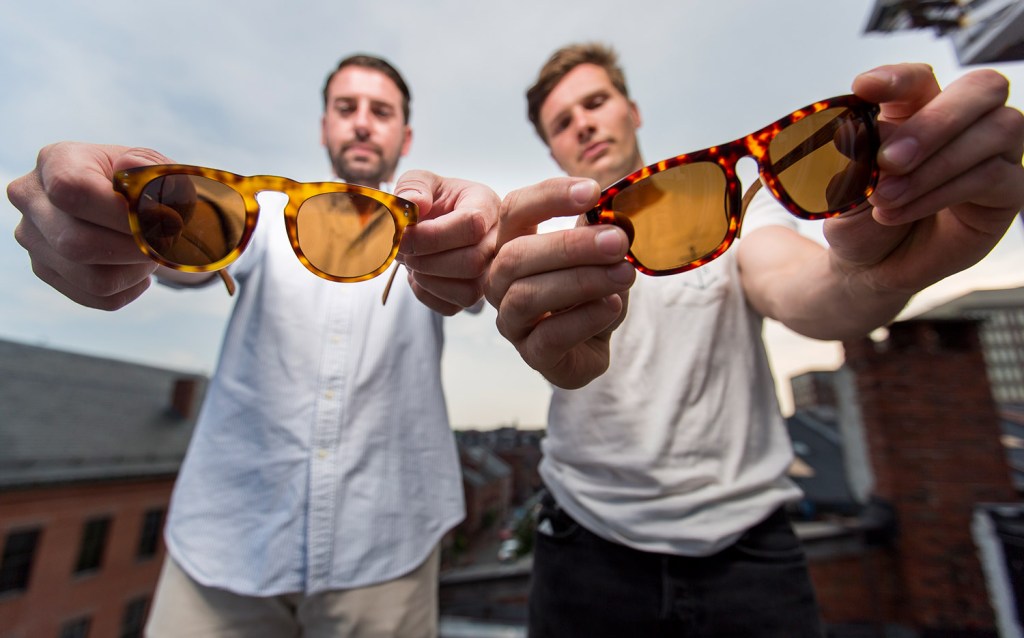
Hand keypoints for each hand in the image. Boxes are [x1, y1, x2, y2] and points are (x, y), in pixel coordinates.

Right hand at [7, 142, 173, 309]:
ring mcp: (33, 238)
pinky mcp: (46, 270)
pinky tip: (139, 266)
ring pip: (93, 279)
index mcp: (56, 161)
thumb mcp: (156, 168)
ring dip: (137, 270)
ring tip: (151, 251)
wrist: (132, 207)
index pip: (71, 190)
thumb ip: (152, 167)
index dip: (121, 214)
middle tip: (166, 241)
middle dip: (136, 249)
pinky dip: (132, 287)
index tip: (165, 220)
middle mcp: (32, 199)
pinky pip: (99, 297)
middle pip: (77, 244)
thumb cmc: (145, 184)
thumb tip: (129, 167)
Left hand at [393, 170, 499, 314]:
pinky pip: (454, 307)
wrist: (432, 222)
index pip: (473, 224)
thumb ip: (413, 186)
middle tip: (403, 250)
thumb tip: (414, 204)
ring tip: (412, 262)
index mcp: (487, 205)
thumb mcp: (420, 182)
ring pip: (469, 291)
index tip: (403, 233)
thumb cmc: (432, 199)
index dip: (432, 235)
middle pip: (473, 262)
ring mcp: (491, 271)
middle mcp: (498, 240)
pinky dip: (427, 295)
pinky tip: (419, 276)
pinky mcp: (476, 295)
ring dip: (428, 279)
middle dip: (427, 260)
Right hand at [485, 177, 634, 388]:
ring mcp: (511, 320)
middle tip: (617, 241)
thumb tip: (607, 205)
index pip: (515, 210)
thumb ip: (596, 229)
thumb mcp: (598, 254)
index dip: (550, 197)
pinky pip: (550, 335)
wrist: (594, 344)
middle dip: (570, 246)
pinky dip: (586, 318)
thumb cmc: (589, 293)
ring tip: (624, 275)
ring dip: (582, 281)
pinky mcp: (532, 354)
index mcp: (512, 245)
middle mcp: (500, 281)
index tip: (593, 192)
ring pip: (528, 295)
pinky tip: (612, 306)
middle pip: (516, 256)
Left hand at [827, 63, 1023, 295]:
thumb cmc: (859, 217)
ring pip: (996, 131)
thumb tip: (852, 131)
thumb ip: (855, 155)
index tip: (864, 88)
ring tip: (885, 198)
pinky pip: (992, 176)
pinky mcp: (1007, 191)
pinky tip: (898, 212)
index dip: (898, 78)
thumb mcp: (846, 185)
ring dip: (935, 166)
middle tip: (889, 160)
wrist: (868, 267)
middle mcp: (964, 122)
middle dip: (935, 122)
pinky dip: (940, 193)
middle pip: (982, 88)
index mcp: (917, 108)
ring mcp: (994, 153)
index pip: (920, 79)